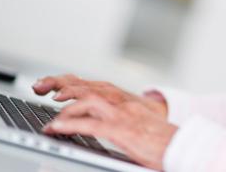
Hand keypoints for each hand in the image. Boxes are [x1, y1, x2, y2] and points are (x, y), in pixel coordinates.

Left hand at [43, 93, 177, 170]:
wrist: (186, 145)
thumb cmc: (164, 140)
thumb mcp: (139, 125)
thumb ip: (121, 120)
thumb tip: (101, 125)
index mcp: (126, 101)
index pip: (93, 84)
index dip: (71, 81)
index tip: (51, 84)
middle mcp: (123, 102)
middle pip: (87, 86)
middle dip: (60, 84)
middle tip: (39, 87)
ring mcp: (124, 115)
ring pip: (89, 99)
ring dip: (65, 104)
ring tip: (48, 112)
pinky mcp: (124, 131)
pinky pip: (92, 125)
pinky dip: (72, 124)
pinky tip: (58, 128)